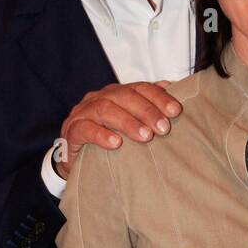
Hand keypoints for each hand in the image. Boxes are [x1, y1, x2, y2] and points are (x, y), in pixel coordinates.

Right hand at [54, 82, 182, 176]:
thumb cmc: (109, 139)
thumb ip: (147, 109)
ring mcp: (83, 113)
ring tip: (145, 137)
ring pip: (105, 109)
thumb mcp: (130, 124)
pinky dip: (101, 135)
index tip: (175, 111)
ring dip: (127, 122)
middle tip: (163, 128)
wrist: (76, 159)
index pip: (139, 88)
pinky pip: (85, 129)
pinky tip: (116, 144)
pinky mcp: (71, 131)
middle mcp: (99, 98)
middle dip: (147, 111)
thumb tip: (170, 88)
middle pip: (124, 96)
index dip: (158, 97)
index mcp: (116, 93)